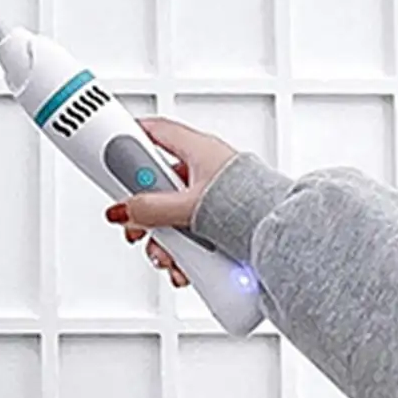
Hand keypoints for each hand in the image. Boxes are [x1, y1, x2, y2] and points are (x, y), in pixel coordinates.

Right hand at [103, 117, 238, 288]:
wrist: (288, 235)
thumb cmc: (250, 207)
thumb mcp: (186, 207)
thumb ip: (148, 208)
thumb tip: (122, 210)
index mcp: (197, 149)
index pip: (153, 131)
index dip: (129, 140)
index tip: (110, 154)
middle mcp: (207, 169)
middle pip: (159, 182)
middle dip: (144, 210)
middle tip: (135, 224)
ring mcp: (216, 196)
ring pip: (175, 212)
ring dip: (165, 238)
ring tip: (168, 257)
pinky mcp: (226, 221)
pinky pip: (194, 230)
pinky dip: (186, 249)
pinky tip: (186, 265)